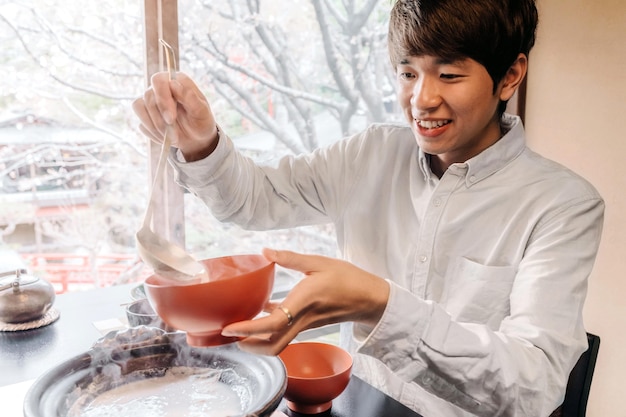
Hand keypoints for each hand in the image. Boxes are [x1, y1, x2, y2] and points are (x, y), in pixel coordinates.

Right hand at [132, 72, 218, 160]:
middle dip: (159, 117)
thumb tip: (174, 84)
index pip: (159, 80)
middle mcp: (161, 87)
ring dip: (155, 125)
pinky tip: (164, 137)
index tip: (171, 118)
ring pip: (140, 107)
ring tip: (171, 136)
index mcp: (177, 81)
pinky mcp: (145, 113)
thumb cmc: (201, 121)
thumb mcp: (202, 112)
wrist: (196, 138)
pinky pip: (140, 121)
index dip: (162, 99)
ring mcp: (151, 100)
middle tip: (172, 132)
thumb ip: (190, 98)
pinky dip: (151, 131)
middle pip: (148, 95)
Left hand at [221, 248, 389, 354]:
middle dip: (249, 346)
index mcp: (304, 302)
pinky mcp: (308, 324)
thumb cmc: (347, 279)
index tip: (230, 327)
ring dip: (257, 341)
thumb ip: (290, 258)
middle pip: (273, 346)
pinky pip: (285, 333)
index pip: (273, 324)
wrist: (369, 297)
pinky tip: (263, 311)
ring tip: (239, 327)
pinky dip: (269, 329)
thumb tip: (265, 251)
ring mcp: (306, 325)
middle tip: (229, 335)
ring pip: (278, 343)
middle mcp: (303, 319)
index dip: (249, 329)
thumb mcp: (319, 262)